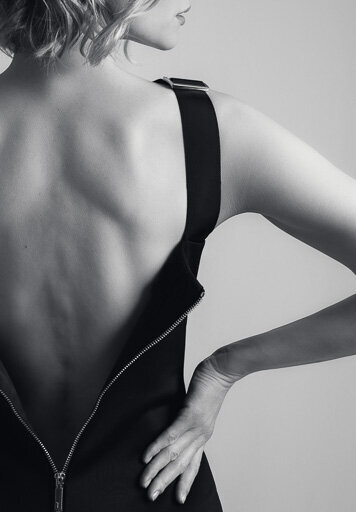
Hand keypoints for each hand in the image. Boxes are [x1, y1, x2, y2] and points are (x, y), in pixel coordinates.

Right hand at [140, 357, 232, 503]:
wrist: (221, 370)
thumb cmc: (210, 386)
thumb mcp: (201, 409)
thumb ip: (188, 420)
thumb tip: (174, 428)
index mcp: (203, 435)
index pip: (194, 464)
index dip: (185, 482)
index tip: (179, 499)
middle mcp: (200, 435)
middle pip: (181, 464)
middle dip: (165, 482)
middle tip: (152, 496)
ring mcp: (195, 426)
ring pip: (173, 453)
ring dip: (157, 469)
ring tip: (145, 482)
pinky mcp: (189, 414)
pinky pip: (171, 434)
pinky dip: (158, 447)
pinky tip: (147, 456)